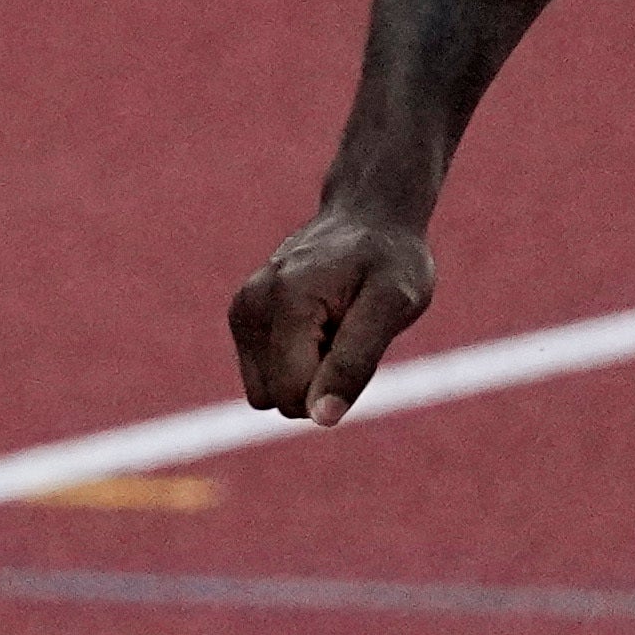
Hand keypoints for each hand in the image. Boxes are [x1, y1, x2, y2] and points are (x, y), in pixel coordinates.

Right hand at [230, 205, 435, 427]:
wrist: (369, 216)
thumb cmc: (390, 261)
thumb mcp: (392, 308)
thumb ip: (354, 363)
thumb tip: (321, 418)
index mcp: (286, 303)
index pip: (293, 396)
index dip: (334, 387)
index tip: (357, 340)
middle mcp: (251, 306)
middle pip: (276, 399)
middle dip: (316, 383)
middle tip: (347, 334)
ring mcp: (241, 311)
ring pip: (265, 392)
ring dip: (303, 375)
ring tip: (332, 330)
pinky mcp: (241, 316)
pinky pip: (262, 374)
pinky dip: (291, 362)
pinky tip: (316, 325)